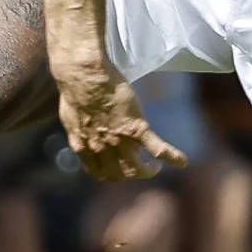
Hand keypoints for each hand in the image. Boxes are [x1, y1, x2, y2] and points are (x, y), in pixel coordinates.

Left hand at [54, 60, 180, 182]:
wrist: (84, 76)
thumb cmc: (75, 90)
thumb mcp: (71, 118)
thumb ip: (78, 132)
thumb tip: (79, 134)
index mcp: (84, 147)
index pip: (100, 174)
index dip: (111, 175)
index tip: (118, 169)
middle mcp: (102, 149)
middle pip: (120, 175)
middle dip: (130, 174)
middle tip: (139, 167)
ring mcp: (120, 140)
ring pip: (137, 169)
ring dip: (148, 171)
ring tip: (155, 166)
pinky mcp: (136, 128)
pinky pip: (156, 148)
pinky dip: (172, 157)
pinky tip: (181, 161)